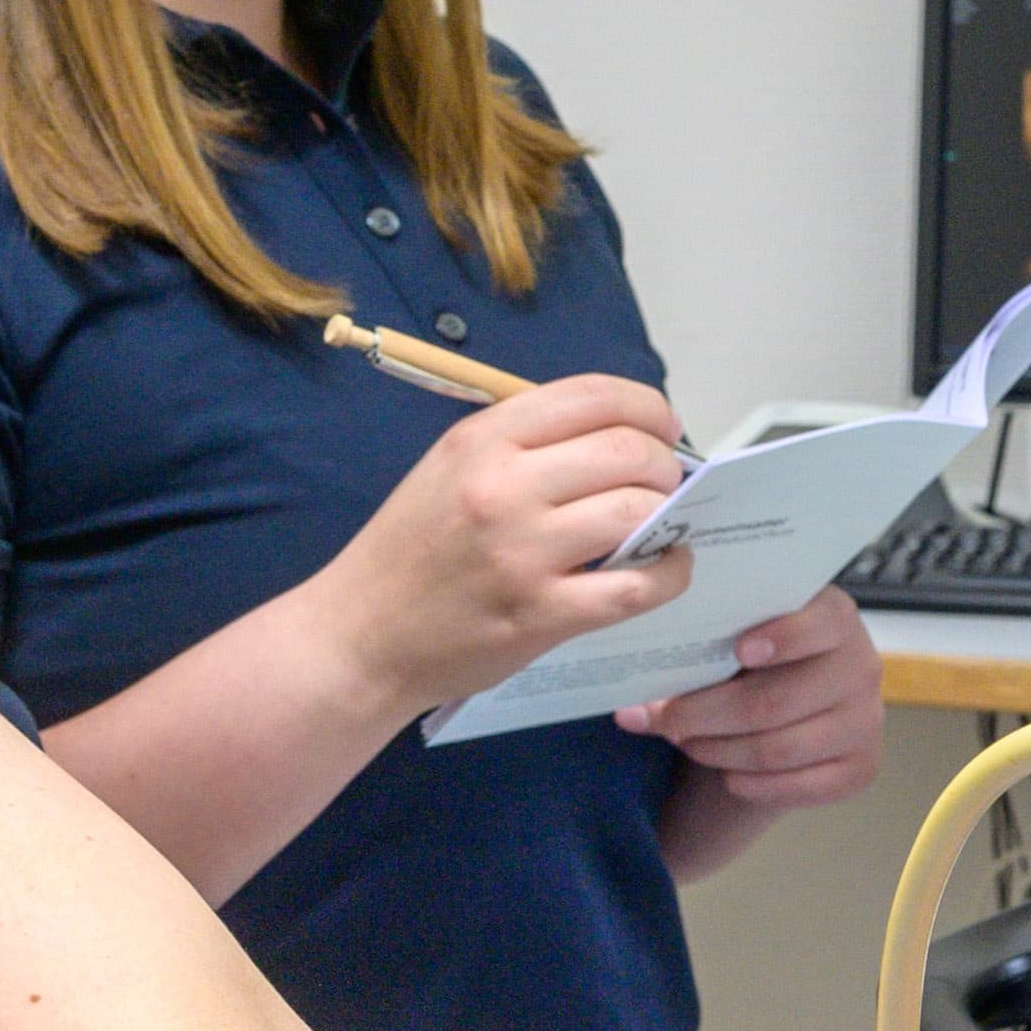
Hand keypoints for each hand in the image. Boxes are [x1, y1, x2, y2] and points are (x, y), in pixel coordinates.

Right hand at [323, 378, 696, 711]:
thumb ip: (523, 445)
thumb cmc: (411, 548)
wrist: (360, 634)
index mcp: (482, 440)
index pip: (592, 396)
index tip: (663, 427)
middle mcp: (504, 487)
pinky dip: (670, 573)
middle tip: (665, 482)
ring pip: (638, 510)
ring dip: (669, 514)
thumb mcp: (449, 467)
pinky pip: (637, 586)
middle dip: (664, 463)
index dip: (647, 406)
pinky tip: (666, 567)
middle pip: (626, 449)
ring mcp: (524, 552)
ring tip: (661, 524)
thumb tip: (618, 434)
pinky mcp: (542, 614)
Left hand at [630, 586, 887, 809]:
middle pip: (775, 701)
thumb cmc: (754, 662)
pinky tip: (726, 775)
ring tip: (685, 741)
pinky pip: (798, 787)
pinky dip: (751, 784)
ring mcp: (865, 721)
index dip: (782, 638)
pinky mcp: (860, 768)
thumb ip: (713, 640)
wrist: (787, 707)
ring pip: (778, 748)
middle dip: (706, 713)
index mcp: (835, 618)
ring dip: (719, 750)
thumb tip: (643, 682)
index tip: (739, 650)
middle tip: (662, 717)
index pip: (819, 624)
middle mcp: (861, 667)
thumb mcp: (741, 634)